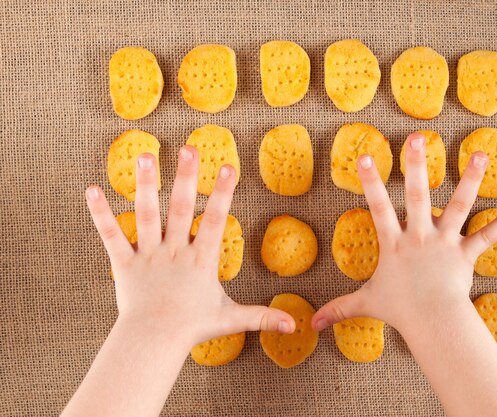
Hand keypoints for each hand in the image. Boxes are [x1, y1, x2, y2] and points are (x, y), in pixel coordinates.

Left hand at [86, 146, 294, 347]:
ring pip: (146, 215)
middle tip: (189, 149)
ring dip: (146, 185)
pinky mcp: (124, 263)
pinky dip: (100, 214)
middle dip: (187, 177)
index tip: (229, 167)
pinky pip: (111, 235)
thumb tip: (294, 324)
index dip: (223, 193)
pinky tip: (91, 190)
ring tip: (146, 156)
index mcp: (200, 259)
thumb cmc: (192, 327)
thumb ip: (262, 317)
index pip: (215, 220)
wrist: (153, 342)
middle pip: (181, 209)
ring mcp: (148, 255)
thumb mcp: (231, 319)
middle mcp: (174, 251)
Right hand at [311, 132, 496, 334]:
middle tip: (418, 137)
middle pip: (419, 195)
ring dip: (470, 179)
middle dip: (417, 165)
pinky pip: (485, 237)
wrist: (434, 323)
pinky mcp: (466, 254)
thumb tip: (312, 324)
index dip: (370, 181)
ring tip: (480, 154)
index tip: (366, 156)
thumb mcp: (365, 304)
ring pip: (460, 205)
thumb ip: (339, 309)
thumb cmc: (400, 311)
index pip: (378, 207)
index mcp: (395, 243)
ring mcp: (445, 242)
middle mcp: (420, 236)